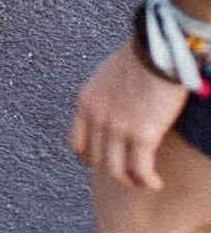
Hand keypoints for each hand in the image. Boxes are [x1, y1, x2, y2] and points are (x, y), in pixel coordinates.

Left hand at [69, 43, 189, 190]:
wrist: (156, 50)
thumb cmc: (138, 58)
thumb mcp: (107, 77)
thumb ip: (105, 99)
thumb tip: (114, 115)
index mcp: (86, 101)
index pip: (76, 142)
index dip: (90, 159)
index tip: (106, 164)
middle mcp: (96, 116)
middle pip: (97, 160)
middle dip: (115, 171)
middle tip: (132, 174)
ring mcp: (116, 127)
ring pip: (116, 170)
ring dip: (132, 181)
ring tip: (146, 181)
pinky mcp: (141, 134)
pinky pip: (139, 170)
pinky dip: (147, 181)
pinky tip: (156, 182)